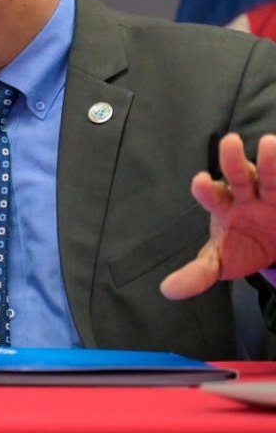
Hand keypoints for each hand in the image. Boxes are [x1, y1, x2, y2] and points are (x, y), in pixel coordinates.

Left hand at [161, 133, 275, 299]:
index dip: (206, 190)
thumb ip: (197, 274)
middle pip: (238, 176)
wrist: (273, 248)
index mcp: (224, 208)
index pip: (212, 196)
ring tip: (271, 143)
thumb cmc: (241, 248)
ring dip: (271, 161)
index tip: (200, 181)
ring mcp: (272, 194)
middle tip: (229, 142)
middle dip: (233, 161)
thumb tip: (167, 291)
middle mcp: (247, 195)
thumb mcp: (220, 262)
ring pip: (271, 176)